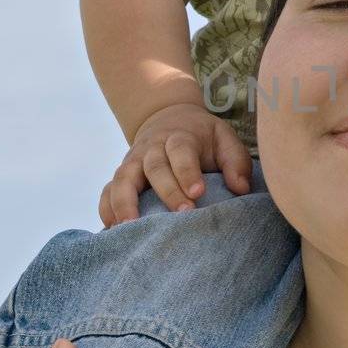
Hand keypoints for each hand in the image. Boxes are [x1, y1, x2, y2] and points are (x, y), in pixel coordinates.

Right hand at [99, 102, 252, 224]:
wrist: (167, 118)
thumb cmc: (202, 137)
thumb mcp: (224, 138)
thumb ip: (236, 161)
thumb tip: (241, 188)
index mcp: (180, 137)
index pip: (181, 151)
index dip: (187, 170)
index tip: (198, 192)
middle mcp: (152, 148)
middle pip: (154, 167)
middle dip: (167, 191)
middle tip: (183, 214)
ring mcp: (132, 162)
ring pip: (123, 179)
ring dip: (125, 203)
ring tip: (131, 228)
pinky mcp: (121, 176)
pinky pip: (107, 191)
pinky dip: (106, 209)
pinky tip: (112, 229)